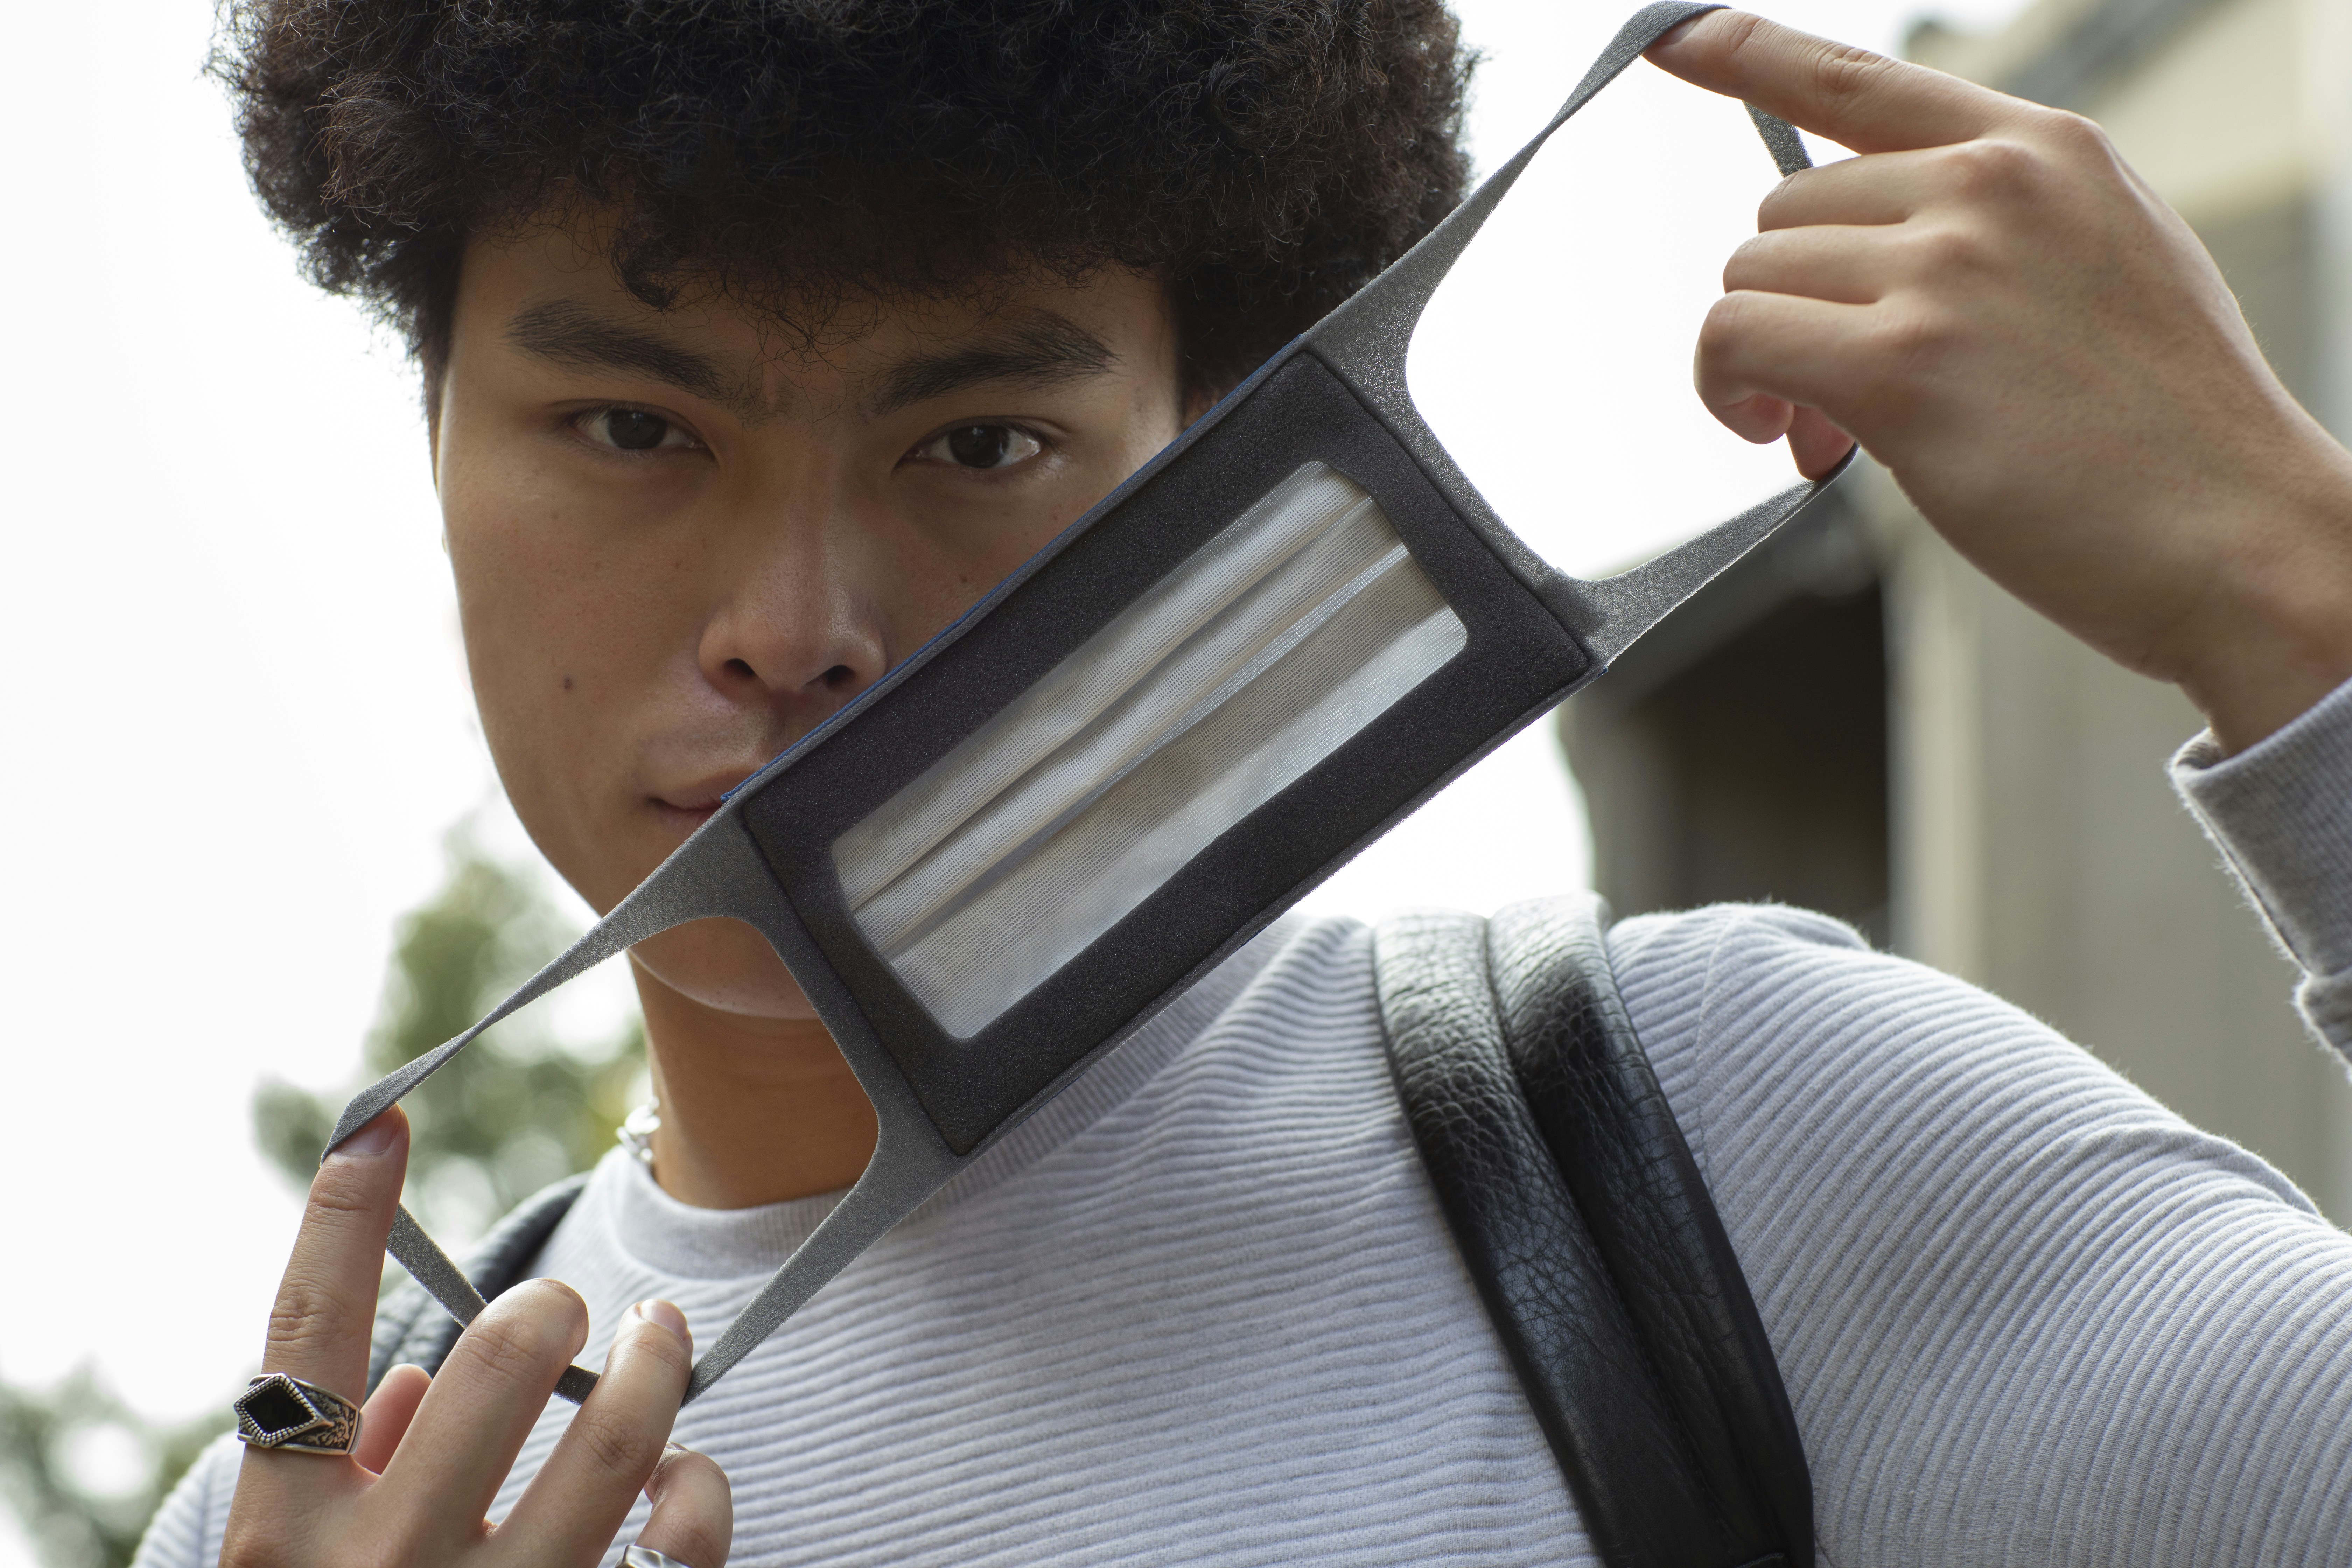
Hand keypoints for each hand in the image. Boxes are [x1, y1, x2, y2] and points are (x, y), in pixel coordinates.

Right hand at [220, 1109, 731, 1567]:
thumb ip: (351, 1476)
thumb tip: (415, 1380)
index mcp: (284, 1541)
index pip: (310, 1337)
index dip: (342, 1218)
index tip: (380, 1123)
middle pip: (498, 1360)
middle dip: (551, 1304)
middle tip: (570, 1303)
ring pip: (618, 1440)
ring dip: (656, 1364)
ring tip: (660, 1342)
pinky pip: (682, 1541)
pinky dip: (698, 1486)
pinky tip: (683, 1474)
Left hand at [1648, 11, 2351, 751]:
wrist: (2236, 533)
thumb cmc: (2162, 431)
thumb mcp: (2097, 270)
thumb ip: (1987, 234)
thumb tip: (1862, 264)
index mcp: (2044, 151)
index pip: (1858, 81)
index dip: (1748, 54)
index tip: (1676, 35)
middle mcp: (1990, 188)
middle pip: (1787, 211)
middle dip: (1797, 302)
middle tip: (1843, 395)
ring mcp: (1944, 271)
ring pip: (1753, 277)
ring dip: (1766, 359)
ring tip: (1834, 430)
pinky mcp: (1898, 365)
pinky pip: (1736, 340)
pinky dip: (1728, 391)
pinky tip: (1782, 436)